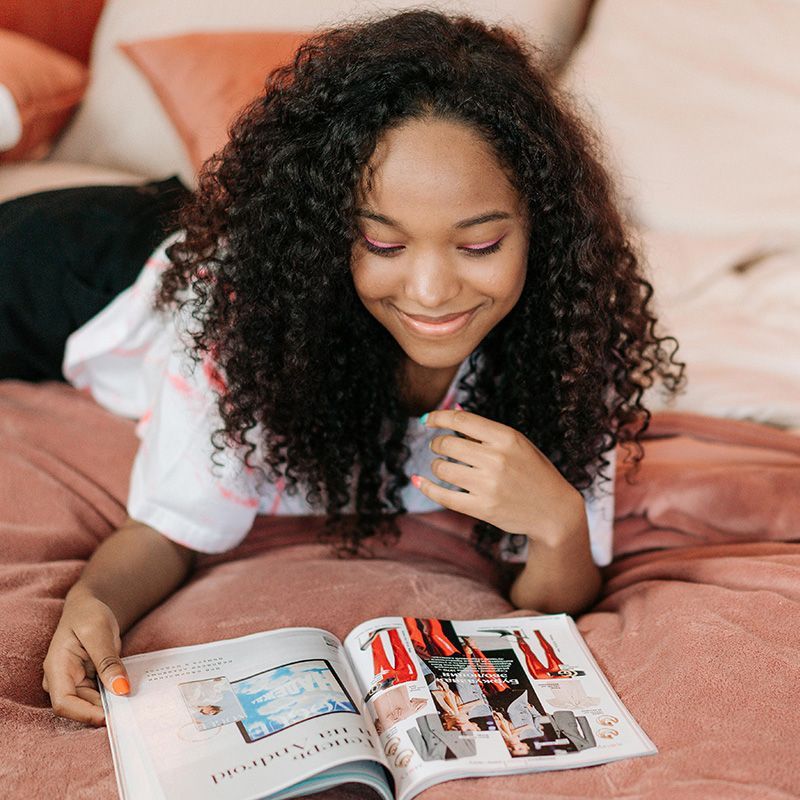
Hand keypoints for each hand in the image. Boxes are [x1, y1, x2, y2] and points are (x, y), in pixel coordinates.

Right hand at [43, 586, 129, 725]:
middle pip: (80, 706)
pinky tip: (129, 694)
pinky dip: (113, 695)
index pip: (64, 703)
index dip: (85, 714)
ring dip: (111, 705)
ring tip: (134, 704)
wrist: (89, 606)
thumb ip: (108, 661)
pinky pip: (100, 695)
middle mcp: (61, 680)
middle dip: (104, 710)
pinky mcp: (87, 681)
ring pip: (92, 703)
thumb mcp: (99, 632)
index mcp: (57, 668)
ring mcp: (73, 682)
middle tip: (131, 712)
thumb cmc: (88, 614)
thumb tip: (121, 689)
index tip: (109, 718)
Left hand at [413, 408, 584, 544]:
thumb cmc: (533, 471)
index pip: (461, 420)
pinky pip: (443, 495)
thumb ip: (484, 429)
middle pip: (447, 443)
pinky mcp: (482, 508)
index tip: (426, 420)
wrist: (553, 510)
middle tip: (439, 447)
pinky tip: (419, 480)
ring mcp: (489, 485)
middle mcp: (497, 459)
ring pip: (442, 468)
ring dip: (436, 465)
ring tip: (443, 465)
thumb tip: (452, 408)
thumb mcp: (516, 443)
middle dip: (437, 443)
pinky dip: (426, 486)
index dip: (438, 417)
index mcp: (506, 437)